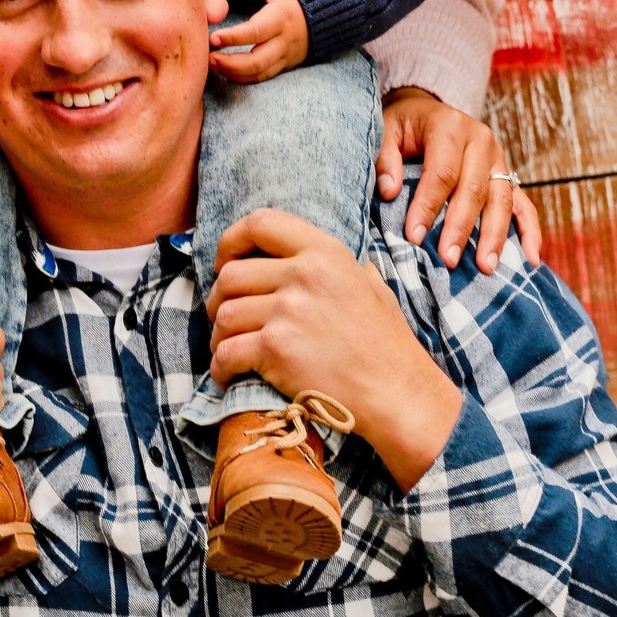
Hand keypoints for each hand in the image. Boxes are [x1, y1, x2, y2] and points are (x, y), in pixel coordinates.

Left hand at [207, 210, 461, 491]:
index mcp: (324, 252)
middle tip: (223, 316)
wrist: (398, 393)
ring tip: (227, 348)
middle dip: (218, 298)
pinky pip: (226, 352)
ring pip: (225, 314)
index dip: (231, 240)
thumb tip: (310, 257)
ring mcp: (289, 311)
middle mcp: (304, 274)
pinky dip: (220, 367)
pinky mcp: (277, 349)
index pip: (260, 223)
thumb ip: (336, 266)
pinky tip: (227, 374)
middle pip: (231, 274)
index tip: (224, 261)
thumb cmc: (387, 343)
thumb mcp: (369, 285)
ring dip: (219, 335)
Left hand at [208, 0, 308, 80]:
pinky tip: (227, 71)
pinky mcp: (286, 65)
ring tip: (213, 65)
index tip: (213, 37)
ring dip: (234, 73)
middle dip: (230, 63)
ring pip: (259, 73)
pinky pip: (264, 76)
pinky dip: (244, 78)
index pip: (256, 31)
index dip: (233, 37)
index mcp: (281, 17)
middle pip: (257, 61)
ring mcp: (286, 55)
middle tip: (209, 57)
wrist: (327, 12)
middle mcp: (284, 40)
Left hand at [376, 88, 541, 273]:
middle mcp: (481, 140)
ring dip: (494, 236)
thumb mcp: (386, 129)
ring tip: (485, 267)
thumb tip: (389, 191)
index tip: (414, 237)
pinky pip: (524, 203)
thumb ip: (385, 157)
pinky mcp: (508, 174)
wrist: (428, 110)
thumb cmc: (405, 126)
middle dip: (460, 227)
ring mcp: (499, 158)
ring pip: (501, 199)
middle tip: (448, 260)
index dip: (428, 206)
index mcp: (450, 125)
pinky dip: (530, 231)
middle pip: (474, 189)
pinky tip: (530, 258)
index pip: (442, 172)